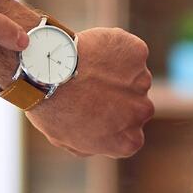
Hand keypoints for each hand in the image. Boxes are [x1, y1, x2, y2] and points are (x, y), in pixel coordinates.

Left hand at [26, 27, 155, 158]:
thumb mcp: (67, 140)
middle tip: (90, 87)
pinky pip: (127, 50)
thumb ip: (92, 143)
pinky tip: (91, 51)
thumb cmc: (52, 109)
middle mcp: (143, 112)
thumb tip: (100, 139)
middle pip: (136, 103)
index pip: (129, 133)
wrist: (48, 72)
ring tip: (87, 68)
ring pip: (133, 76)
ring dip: (116, 72)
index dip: (111, 120)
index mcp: (130, 141)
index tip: (93, 109)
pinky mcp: (138, 52)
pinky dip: (113, 49)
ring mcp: (143, 80)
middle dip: (118, 96)